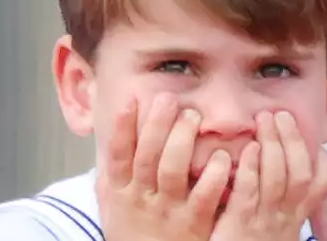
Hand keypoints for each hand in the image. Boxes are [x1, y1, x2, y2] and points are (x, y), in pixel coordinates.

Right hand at [97, 93, 230, 240]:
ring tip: (193, 116)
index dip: (123, 127)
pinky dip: (213, 175)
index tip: (131, 99)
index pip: (118, 156)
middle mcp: (143, 200)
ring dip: (182, 141)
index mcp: (123, 194)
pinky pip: (204, 196)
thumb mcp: (115, 212)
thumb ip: (111, 184)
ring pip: (172, 171)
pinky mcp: (194, 224)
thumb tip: (105, 154)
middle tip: (169, 99)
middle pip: (147, 157)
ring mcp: (168, 212)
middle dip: (156, 125)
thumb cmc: (136, 240)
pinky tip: (221, 156)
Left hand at [211, 111, 326, 240]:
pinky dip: (250, 168)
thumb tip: (279, 168)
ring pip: (278, 178)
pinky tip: (247, 149)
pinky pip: (248, 194)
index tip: (315, 141)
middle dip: (292, 139)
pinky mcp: (237, 227)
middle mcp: (283, 220)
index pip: (320, 185)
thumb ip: (280, 203)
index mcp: (294, 219)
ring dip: (273, 144)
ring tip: (265, 120)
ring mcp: (262, 222)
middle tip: (281, 115)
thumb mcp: (274, 230)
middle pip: (298, 173)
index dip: (321, 160)